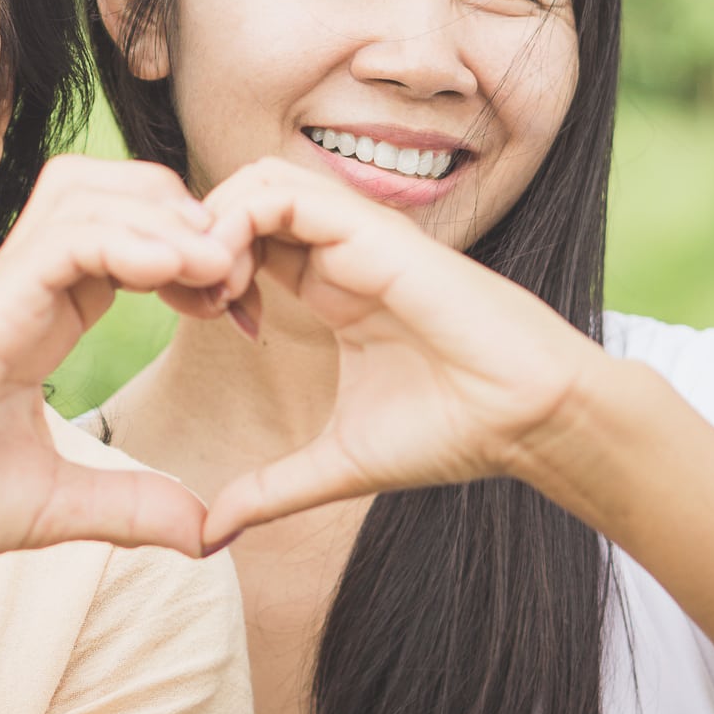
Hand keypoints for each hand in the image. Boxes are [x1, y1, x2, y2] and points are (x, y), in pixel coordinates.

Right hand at [0, 156, 256, 566]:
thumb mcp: (60, 505)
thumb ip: (132, 506)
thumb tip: (204, 533)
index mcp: (43, 313)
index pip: (128, 236)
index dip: (192, 251)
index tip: (233, 304)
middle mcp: (23, 285)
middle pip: (114, 190)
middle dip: (186, 214)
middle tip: (232, 275)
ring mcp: (1, 287)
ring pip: (90, 195)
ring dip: (165, 219)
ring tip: (216, 266)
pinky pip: (66, 240)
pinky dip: (128, 241)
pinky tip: (177, 272)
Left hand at [197, 158, 603, 547]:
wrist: (527, 421)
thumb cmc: (451, 431)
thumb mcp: (336, 464)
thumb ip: (271, 489)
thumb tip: (210, 533)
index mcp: (329, 285)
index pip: (244, 238)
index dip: (202, 266)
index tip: (194, 318)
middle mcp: (339, 251)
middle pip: (241, 196)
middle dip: (196, 235)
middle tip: (186, 298)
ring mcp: (357, 237)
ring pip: (260, 180)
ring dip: (213, 223)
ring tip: (206, 289)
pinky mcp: (375, 234)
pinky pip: (289, 195)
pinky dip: (241, 221)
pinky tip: (231, 281)